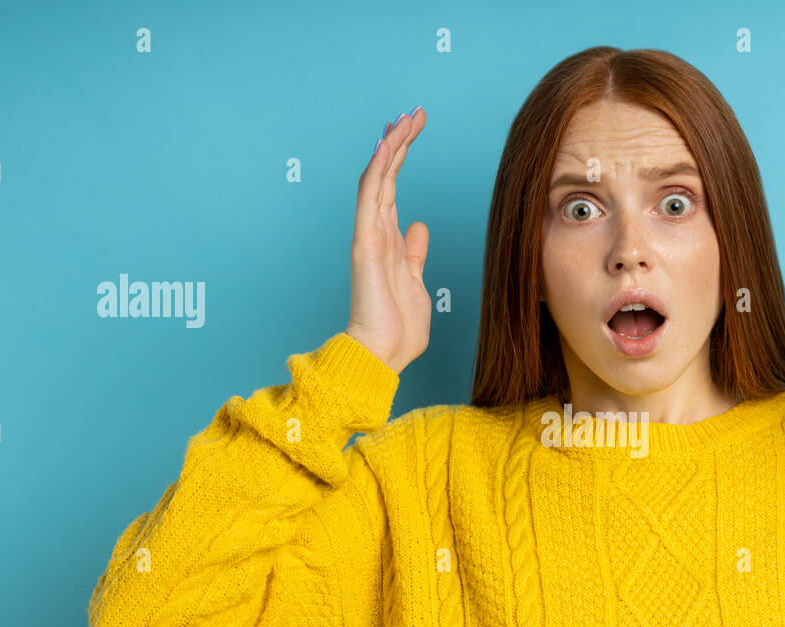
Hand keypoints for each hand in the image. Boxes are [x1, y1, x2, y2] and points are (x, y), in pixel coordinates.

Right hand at [346, 107, 430, 374]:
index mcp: (389, 242)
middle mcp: (376, 234)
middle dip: (399, 143)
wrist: (382, 355)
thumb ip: (415, 253)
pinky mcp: (366, 245)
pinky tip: (387, 144)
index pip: (393, 190)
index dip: (403, 159)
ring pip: (377, 180)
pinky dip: (379, 169)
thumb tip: (418, 228)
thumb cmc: (398, 328)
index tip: (415, 131)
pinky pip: (370, 198)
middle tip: (414, 113)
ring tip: (405, 118)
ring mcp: (369, 237)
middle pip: (386, 177)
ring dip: (391, 147)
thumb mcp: (416, 282)